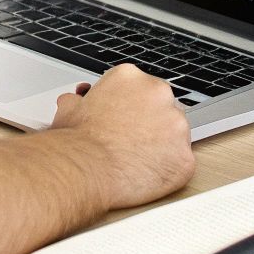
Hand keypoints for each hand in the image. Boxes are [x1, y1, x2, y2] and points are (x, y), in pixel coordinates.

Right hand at [51, 64, 195, 208]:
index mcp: (131, 78)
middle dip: (150, 125)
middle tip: (131, 142)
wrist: (84, 168)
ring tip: (135, 161)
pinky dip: (166, 171)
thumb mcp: (69, 109)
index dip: (133, 109)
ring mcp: (176, 125)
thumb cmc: (76, 142)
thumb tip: (74, 103)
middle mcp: (158, 94)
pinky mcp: (184, 156)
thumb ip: (78, 101)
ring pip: (175, 135)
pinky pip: (180, 163)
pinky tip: (145, 175)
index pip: (141, 89)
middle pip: (163, 107)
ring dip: (161, 146)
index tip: (126, 121)